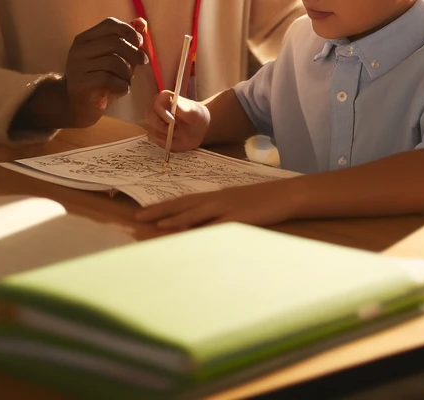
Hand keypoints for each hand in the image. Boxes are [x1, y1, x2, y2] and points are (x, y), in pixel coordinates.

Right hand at [64, 17, 145, 125]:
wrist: (80, 106)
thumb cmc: (100, 78)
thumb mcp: (115, 57)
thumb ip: (127, 40)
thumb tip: (142, 23)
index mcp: (85, 38)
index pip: (110, 24)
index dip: (129, 31)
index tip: (140, 42)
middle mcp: (79, 50)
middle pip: (115, 42)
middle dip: (134, 53)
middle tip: (143, 61)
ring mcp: (77, 67)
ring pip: (114, 62)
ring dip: (128, 73)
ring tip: (127, 80)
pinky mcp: (81, 84)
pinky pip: (109, 79)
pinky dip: (122, 85)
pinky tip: (122, 89)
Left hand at [136, 181, 297, 230]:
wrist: (286, 194)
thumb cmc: (262, 200)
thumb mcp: (236, 205)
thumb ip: (217, 214)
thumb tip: (196, 225)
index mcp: (215, 196)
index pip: (183, 200)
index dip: (163, 206)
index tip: (143, 211)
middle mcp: (217, 199)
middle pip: (183, 204)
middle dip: (160, 210)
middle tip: (137, 217)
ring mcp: (227, 207)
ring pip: (196, 211)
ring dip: (175, 217)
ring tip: (155, 222)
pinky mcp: (239, 218)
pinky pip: (216, 223)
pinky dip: (201, 226)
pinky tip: (191, 230)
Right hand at [145, 91, 208, 151]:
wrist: (199, 129)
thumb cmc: (197, 116)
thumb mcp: (194, 112)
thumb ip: (184, 108)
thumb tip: (175, 104)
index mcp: (164, 99)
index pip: (155, 104)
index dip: (161, 113)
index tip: (172, 120)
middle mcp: (156, 110)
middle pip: (149, 117)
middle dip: (160, 126)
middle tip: (173, 131)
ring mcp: (155, 123)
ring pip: (151, 130)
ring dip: (164, 135)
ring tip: (177, 134)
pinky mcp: (156, 134)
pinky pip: (155, 140)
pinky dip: (164, 142)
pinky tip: (174, 140)